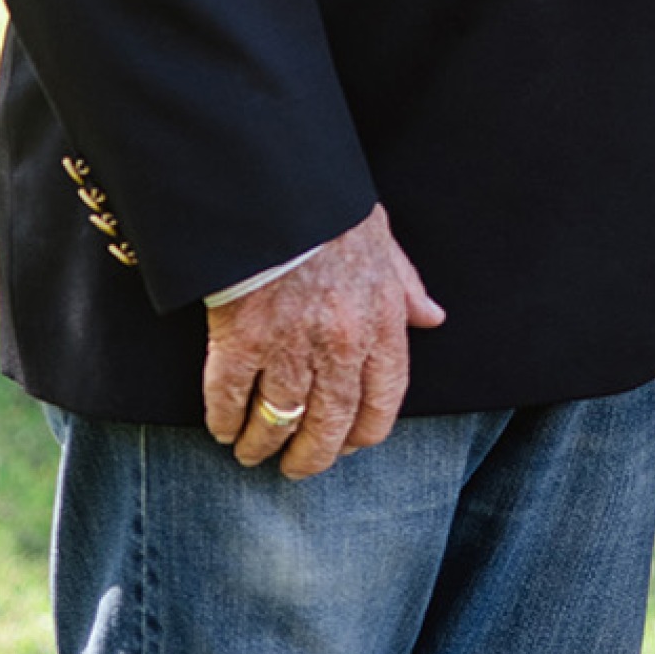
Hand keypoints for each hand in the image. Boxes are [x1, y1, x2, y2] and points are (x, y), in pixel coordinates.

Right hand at [202, 203, 445, 475]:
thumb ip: (407, 288)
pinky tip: (223, 427)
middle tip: (296, 467)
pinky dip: (225, 421)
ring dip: (263, 445)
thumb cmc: (330, 213)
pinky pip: (230, 400)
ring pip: (279, 422)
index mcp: (380, 324)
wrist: (276, 186)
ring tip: (253, 452)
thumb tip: (431, 317)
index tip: (348, 445)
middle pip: (329, 428)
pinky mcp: (241, 341)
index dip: (363, 434)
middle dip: (311, 458)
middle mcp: (340, 346)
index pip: (382, 405)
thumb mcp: (383, 242)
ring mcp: (289, 347)